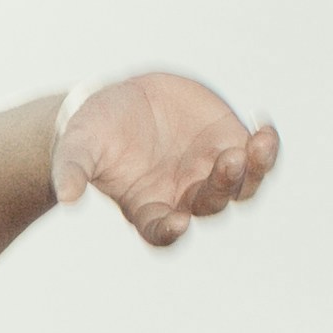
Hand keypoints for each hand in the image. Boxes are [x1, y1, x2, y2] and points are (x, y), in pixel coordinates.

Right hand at [56, 73, 280, 245]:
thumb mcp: (77, 148)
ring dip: (254, 170)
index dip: (171, 230)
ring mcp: (208, 171)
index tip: (179, 222)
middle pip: (210, 205)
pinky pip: (256, 155)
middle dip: (220, 186)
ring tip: (260, 143)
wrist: (118, 101)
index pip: (162, 230)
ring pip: (241, 186)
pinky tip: (266, 131)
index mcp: (147, 206)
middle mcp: (183, 196)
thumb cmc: (92, 131)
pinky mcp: (226, 142)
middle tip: (227, 160)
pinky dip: (266, 148)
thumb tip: (65, 199)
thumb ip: (72, 171)